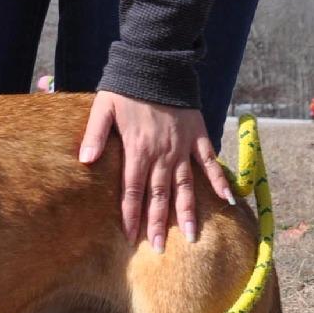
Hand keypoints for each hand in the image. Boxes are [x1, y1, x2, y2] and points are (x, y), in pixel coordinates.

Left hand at [79, 90, 234, 251]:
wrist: (157, 63)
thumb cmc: (125, 87)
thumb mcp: (103, 108)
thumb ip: (95, 136)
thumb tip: (85, 160)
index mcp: (138, 150)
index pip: (132, 192)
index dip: (131, 216)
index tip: (131, 238)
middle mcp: (162, 154)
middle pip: (159, 196)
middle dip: (158, 224)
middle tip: (160, 249)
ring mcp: (182, 146)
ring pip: (185, 186)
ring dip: (187, 212)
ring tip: (192, 236)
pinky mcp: (198, 135)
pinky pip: (210, 162)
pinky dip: (219, 180)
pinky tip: (228, 200)